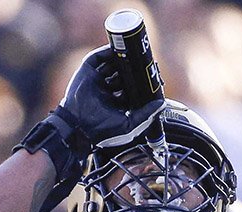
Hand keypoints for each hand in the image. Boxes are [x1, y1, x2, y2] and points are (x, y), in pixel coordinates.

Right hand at [15, 46, 165, 211]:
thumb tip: (162, 104)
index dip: (141, 82)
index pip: (131, 88)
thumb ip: (146, 115)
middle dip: (133, 70)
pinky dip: (108, 52)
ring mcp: (96, 81)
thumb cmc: (102, 131)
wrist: (79, 126)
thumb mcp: (130, 125)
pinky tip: (119, 50)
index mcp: (116, 104)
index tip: (153, 77)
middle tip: (145, 63)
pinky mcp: (87, 72)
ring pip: (112, 65)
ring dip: (123, 60)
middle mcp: (106, 91)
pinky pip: (99, 57)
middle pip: (123, 74)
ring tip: (134, 56)